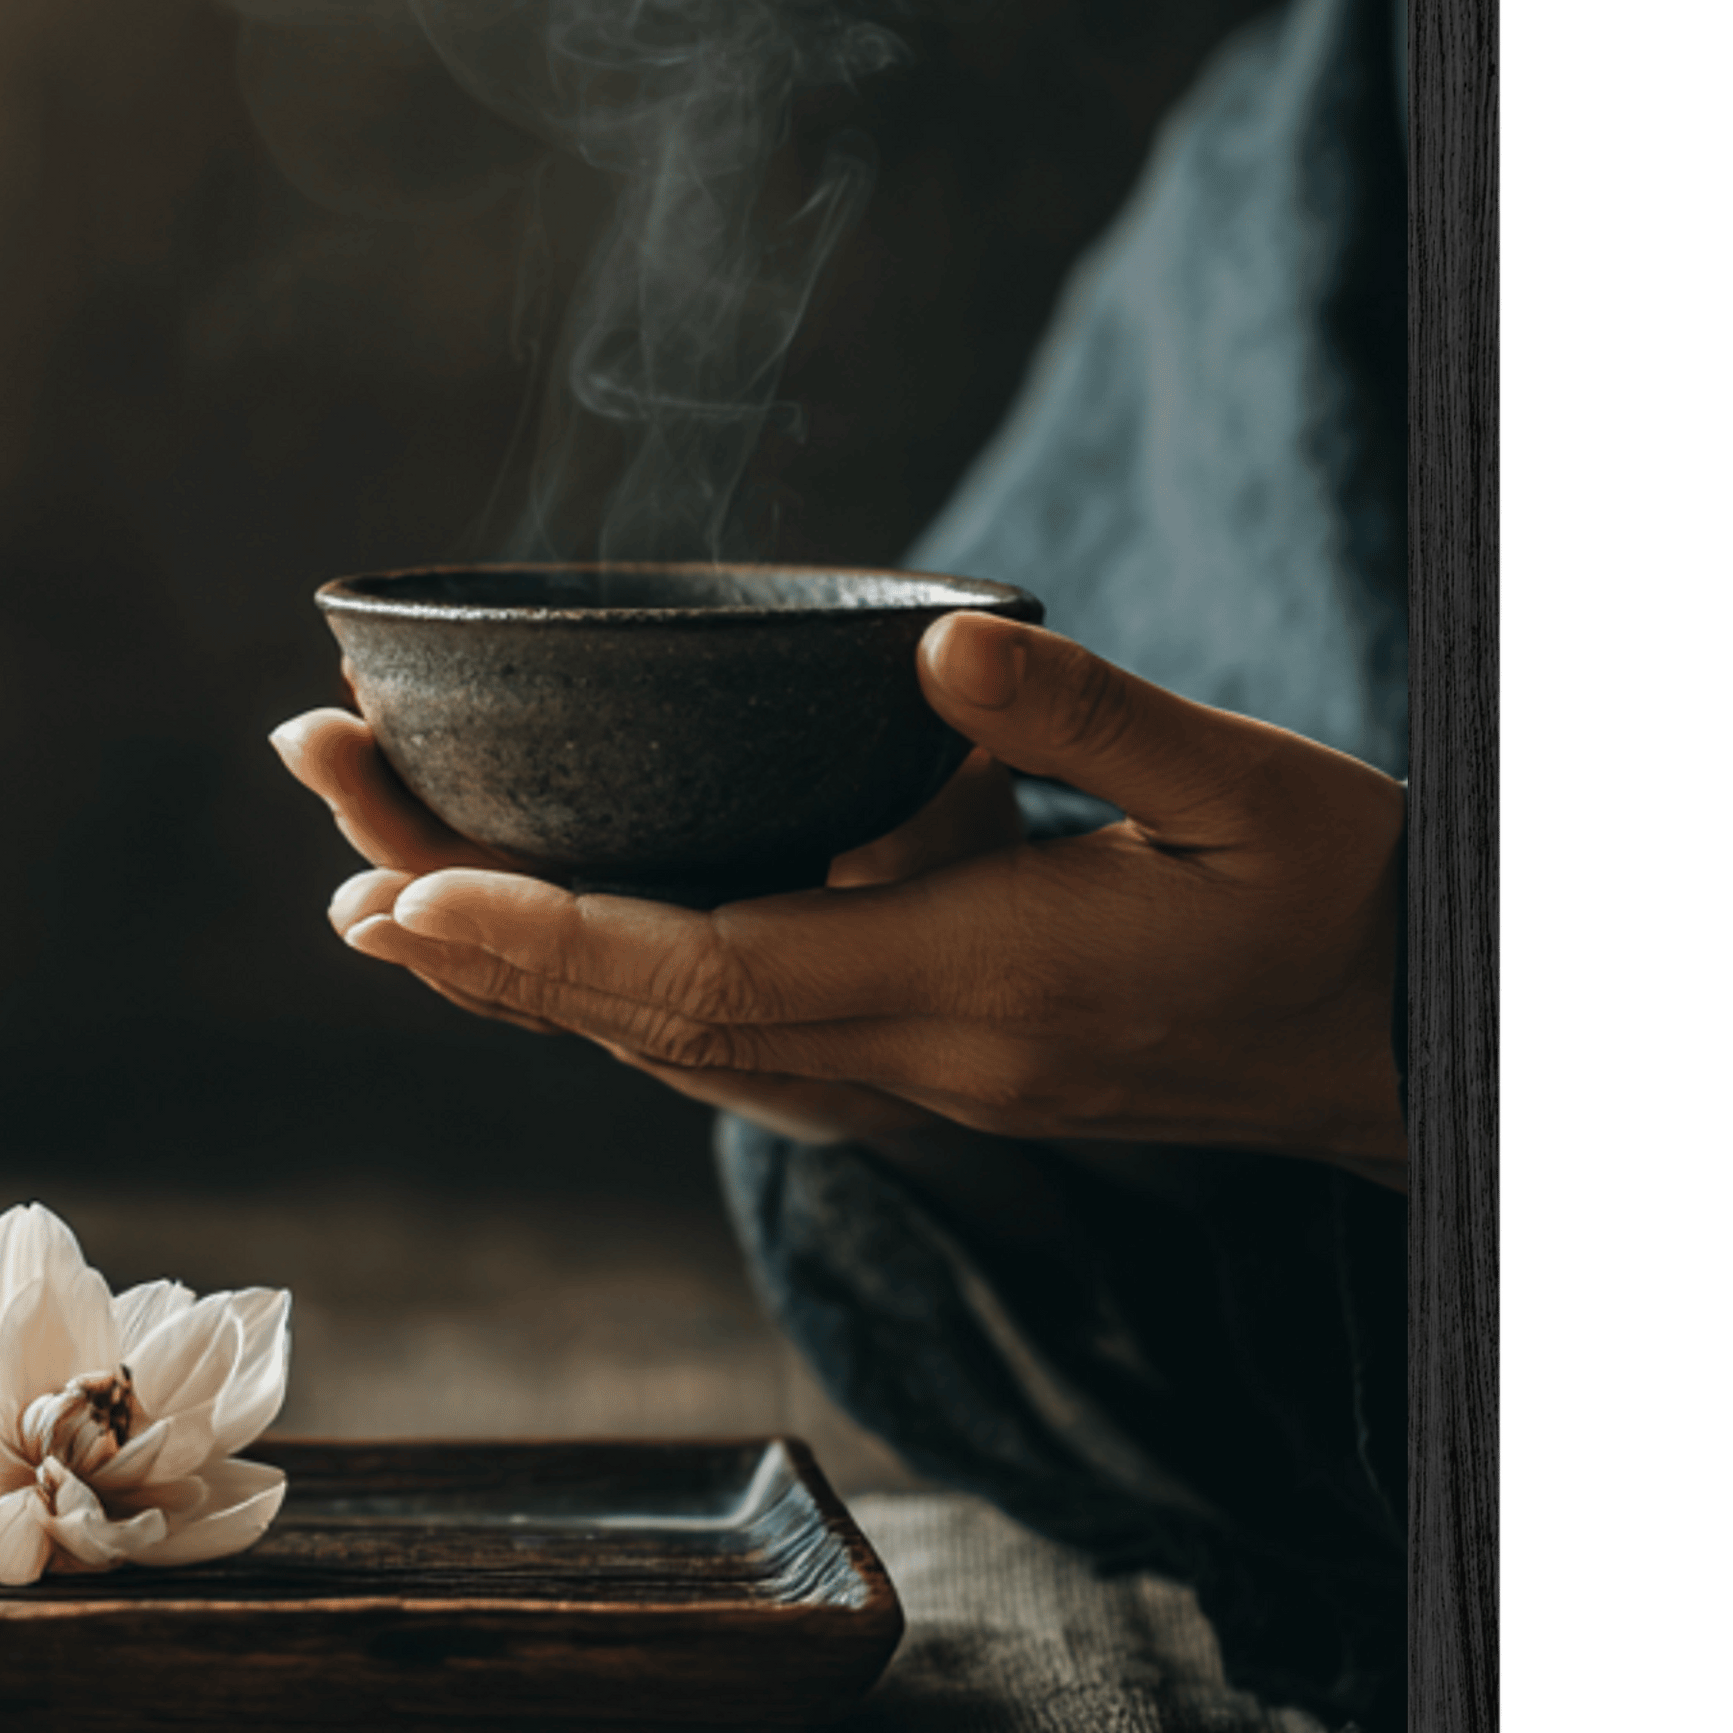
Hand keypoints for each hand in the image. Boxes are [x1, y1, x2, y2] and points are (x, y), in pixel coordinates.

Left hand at [272, 613, 1405, 1183]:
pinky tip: (533, 945)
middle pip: (637, 1011)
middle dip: (466, 923)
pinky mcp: (925, 1071)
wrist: (1409, 1052)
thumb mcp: (1255, 787)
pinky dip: (604, 994)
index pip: (708, 970)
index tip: (405, 883)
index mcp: (978, 984)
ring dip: (511, 965)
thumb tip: (939, 650)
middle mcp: (914, 1057)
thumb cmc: (1345, 906)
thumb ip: (1098, 719)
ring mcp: (913, 1081)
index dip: (543, 935)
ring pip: (660, 1040)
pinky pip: (719, 1046)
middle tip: (322, 816)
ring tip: (371, 872)